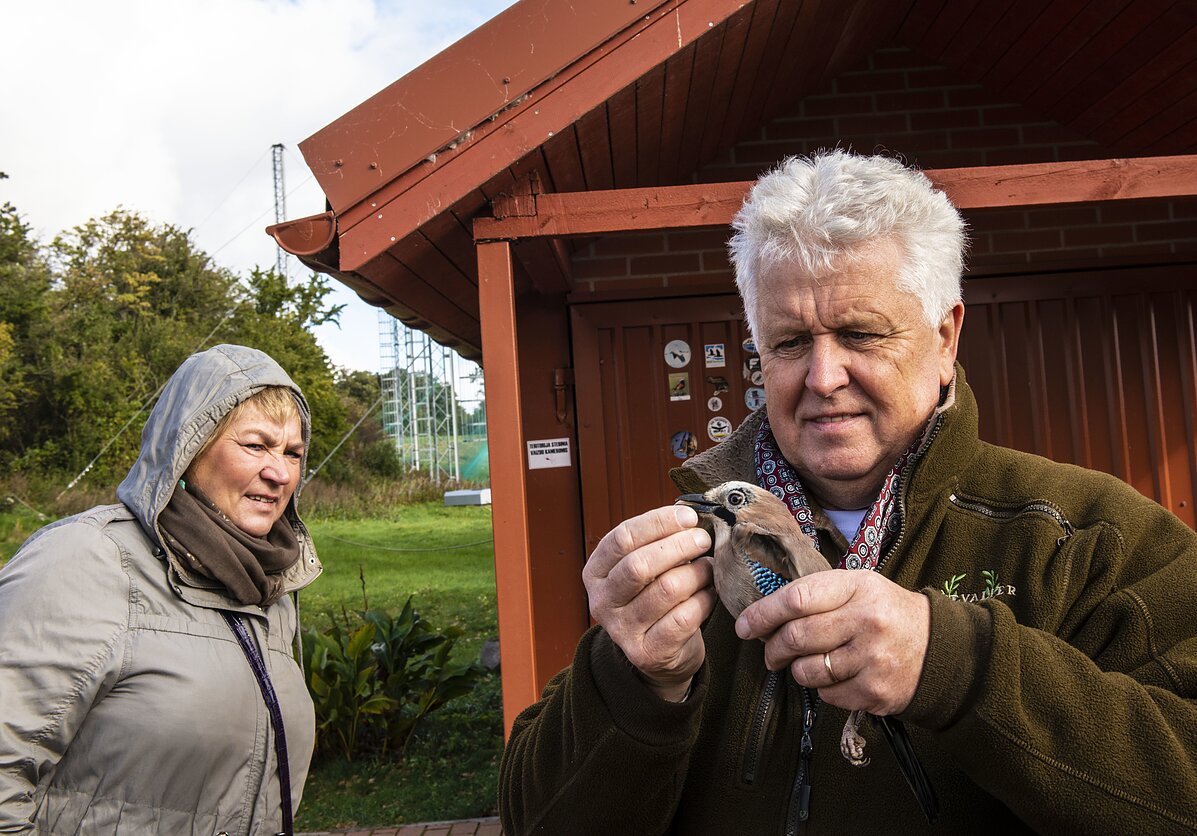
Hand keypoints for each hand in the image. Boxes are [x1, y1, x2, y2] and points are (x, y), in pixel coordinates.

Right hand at [583, 505, 716, 701]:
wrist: (660, 650)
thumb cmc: (654, 594)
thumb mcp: (646, 564)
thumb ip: (658, 540)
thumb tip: (689, 516)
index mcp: (595, 572)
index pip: (622, 538)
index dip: (658, 522)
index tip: (688, 516)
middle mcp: (601, 601)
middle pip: (640, 565)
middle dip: (678, 546)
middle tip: (702, 539)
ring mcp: (621, 630)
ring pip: (667, 589)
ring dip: (697, 573)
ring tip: (708, 567)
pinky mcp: (647, 652)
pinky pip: (684, 618)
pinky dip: (704, 599)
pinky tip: (709, 592)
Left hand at [734, 569, 929, 714]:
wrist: (939, 648)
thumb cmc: (886, 613)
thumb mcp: (859, 588)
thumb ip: (817, 596)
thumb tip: (764, 616)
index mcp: (858, 588)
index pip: (797, 598)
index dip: (763, 613)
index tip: (744, 625)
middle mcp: (866, 621)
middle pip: (796, 637)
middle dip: (772, 648)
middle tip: (769, 652)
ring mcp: (872, 658)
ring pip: (807, 670)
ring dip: (796, 670)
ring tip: (803, 664)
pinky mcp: (875, 691)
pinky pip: (826, 695)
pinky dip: (821, 689)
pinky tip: (834, 677)